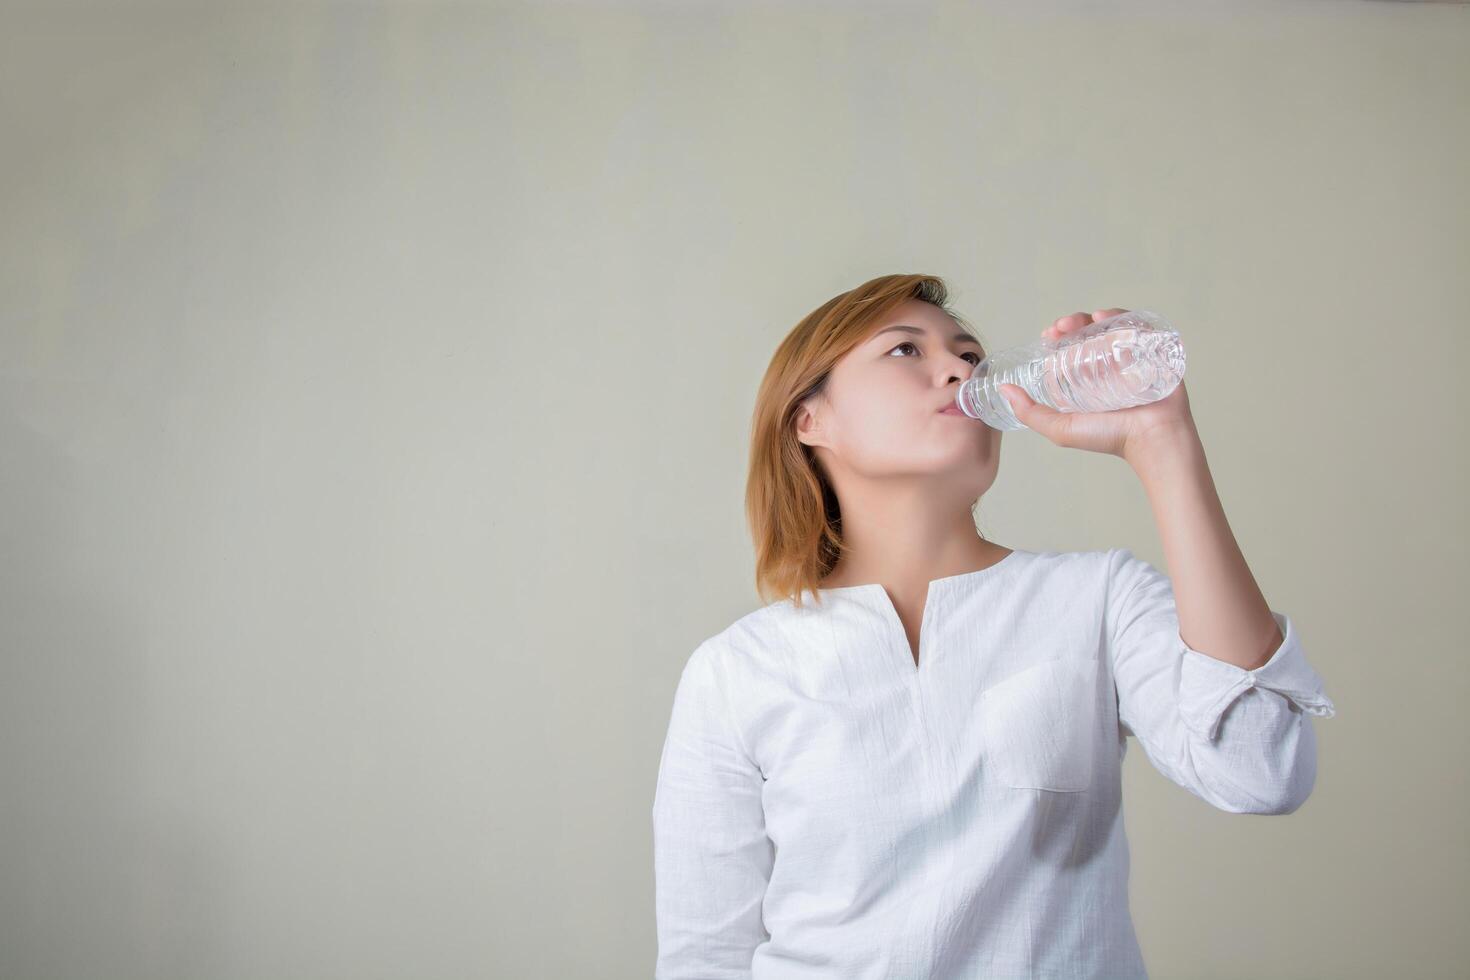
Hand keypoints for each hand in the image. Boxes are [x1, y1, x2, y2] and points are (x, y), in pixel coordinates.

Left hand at [999, 308, 1196, 459]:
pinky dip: (1121, 317)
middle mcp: (1108, 365)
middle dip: (1072, 323)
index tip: (1048, 334)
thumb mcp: (1060, 428)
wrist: (1152, 440)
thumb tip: (1003, 390)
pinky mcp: (1153, 351)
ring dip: (1092, 317)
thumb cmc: (1110, 437)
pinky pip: (1137, 326)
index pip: (1070, 347)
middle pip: (1088, 332)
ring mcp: (1131, 357)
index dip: (1057, 336)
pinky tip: (1106, 318)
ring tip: (1082, 321)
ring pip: (1110, 326)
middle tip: (1062, 327)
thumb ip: (1030, 412)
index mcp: (1088, 378)